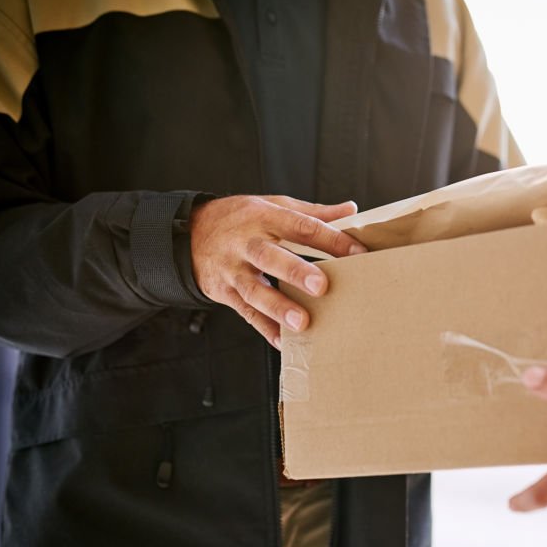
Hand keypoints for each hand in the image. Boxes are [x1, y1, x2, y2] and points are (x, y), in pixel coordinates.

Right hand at [190, 195, 366, 347]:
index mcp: (265, 217)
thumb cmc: (240, 219)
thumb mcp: (272, 205)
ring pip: (253, 289)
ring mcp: (232, 268)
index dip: (331, 239)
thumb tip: (351, 210)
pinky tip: (282, 341)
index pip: (302, 225)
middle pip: (270, 256)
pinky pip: (244, 312)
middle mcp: (246, 242)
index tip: (358, 253)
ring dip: (277, 306)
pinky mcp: (222, 291)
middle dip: (295, 271)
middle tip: (322, 285)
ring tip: (302, 323)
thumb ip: (312, 212)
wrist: (188, 233)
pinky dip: (263, 327)